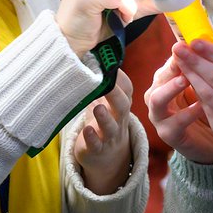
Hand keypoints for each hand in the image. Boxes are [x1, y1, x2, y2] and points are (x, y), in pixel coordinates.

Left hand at [74, 70, 133, 194]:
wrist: (106, 158)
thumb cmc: (103, 122)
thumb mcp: (106, 102)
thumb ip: (101, 83)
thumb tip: (92, 55)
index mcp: (120, 104)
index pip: (126, 89)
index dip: (120, 78)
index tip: (110, 64)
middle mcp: (118, 119)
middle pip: (122, 106)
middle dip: (115, 95)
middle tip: (107, 83)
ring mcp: (108, 136)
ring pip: (110, 127)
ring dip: (104, 117)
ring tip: (98, 108)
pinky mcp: (97, 149)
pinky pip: (96, 144)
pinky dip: (91, 138)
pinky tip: (86, 130)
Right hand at [145, 53, 212, 163]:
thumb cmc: (210, 108)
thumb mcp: (207, 86)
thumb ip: (203, 70)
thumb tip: (205, 45)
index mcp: (166, 83)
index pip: (167, 66)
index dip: (178, 56)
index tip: (189, 47)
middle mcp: (158, 98)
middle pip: (158, 80)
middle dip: (171, 69)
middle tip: (185, 60)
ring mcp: (160, 117)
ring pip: (156, 100)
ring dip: (171, 88)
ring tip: (187, 80)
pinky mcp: (169, 135)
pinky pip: (173, 124)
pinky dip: (187, 114)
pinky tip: (201, 107)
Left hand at [171, 41, 212, 158]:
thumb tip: (205, 49)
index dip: (211, 51)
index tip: (193, 41)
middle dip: (195, 61)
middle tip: (179, 48)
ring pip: (208, 92)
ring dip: (190, 74)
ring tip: (178, 61)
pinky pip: (205, 107)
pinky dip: (194, 91)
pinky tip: (184, 80)